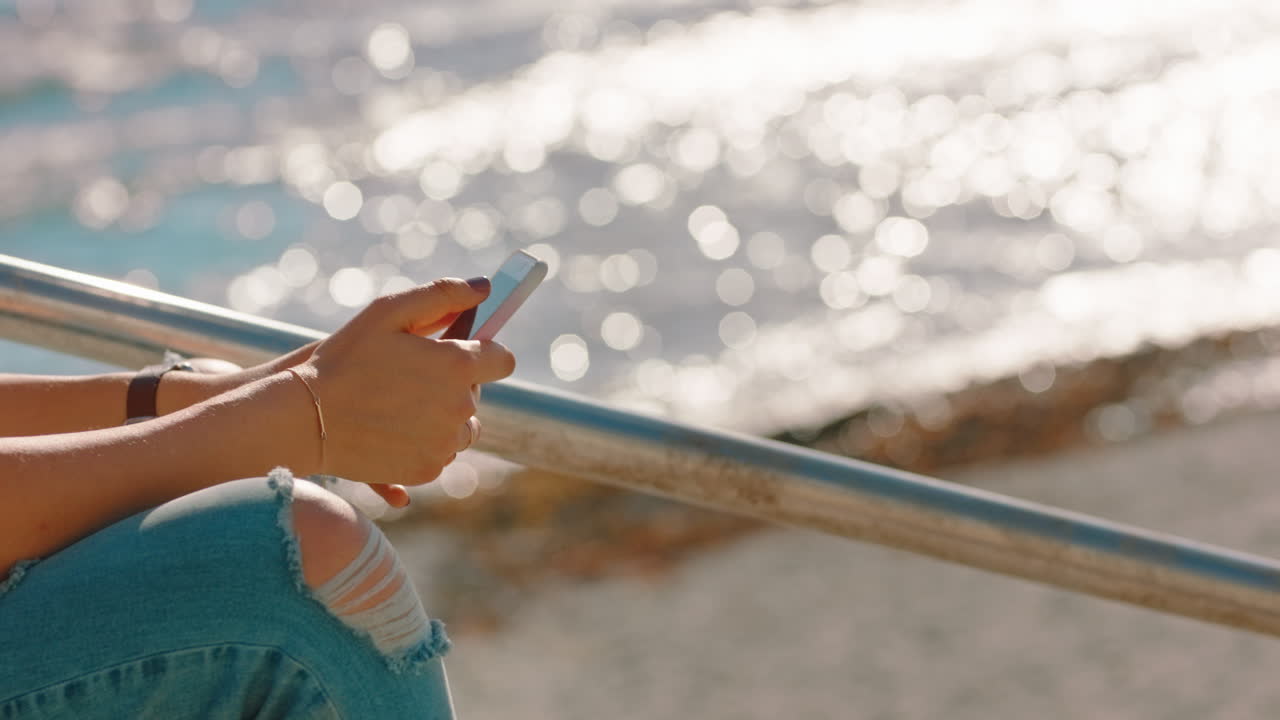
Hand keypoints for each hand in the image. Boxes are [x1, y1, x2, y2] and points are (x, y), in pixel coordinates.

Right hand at [291, 277, 514, 503]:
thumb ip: (442, 294)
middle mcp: (460, 408)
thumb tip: (485, 286)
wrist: (304, 418)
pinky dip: (425, 443)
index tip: (460, 353)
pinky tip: (392, 429)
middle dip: (453, 384)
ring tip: (400, 405)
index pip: (503, 360)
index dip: (484, 354)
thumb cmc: (343, 358)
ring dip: (443, 417)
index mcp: (458, 365)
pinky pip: (441, 453)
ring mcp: (445, 443)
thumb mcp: (388, 312)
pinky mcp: (427, 470)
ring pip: (463, 428)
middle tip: (410, 378)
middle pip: (477, 395)